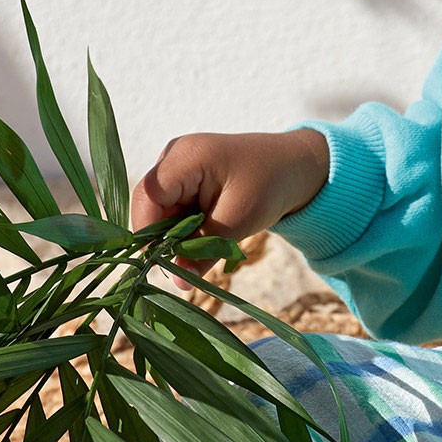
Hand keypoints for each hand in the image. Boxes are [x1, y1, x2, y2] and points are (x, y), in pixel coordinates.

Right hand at [130, 129, 329, 287]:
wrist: (293, 167)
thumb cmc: (270, 184)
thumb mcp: (238, 222)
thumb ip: (204, 251)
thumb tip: (179, 284)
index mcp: (187, 156)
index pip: (148, 196)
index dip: (148, 231)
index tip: (162, 262)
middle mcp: (174, 156)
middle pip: (151, 206)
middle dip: (166, 238)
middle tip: (188, 264)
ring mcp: (176, 167)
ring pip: (161, 212)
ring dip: (178, 236)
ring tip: (209, 243)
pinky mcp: (182, 180)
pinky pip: (172, 211)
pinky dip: (186, 229)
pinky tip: (207, 234)